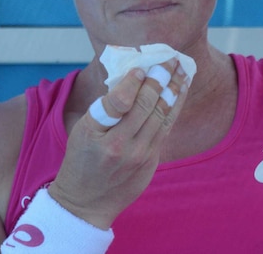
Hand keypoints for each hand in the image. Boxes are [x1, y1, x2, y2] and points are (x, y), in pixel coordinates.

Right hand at [48, 59, 187, 228]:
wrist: (86, 202)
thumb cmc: (81, 159)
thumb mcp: (81, 131)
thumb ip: (105, 108)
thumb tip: (132, 78)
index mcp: (95, 134)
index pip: (118, 102)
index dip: (132, 82)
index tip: (141, 67)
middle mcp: (119, 145)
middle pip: (145, 105)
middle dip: (160, 79)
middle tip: (170, 59)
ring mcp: (139, 155)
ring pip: (161, 115)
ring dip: (173, 89)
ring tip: (181, 69)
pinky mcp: (151, 161)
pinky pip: (166, 127)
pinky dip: (174, 106)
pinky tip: (180, 90)